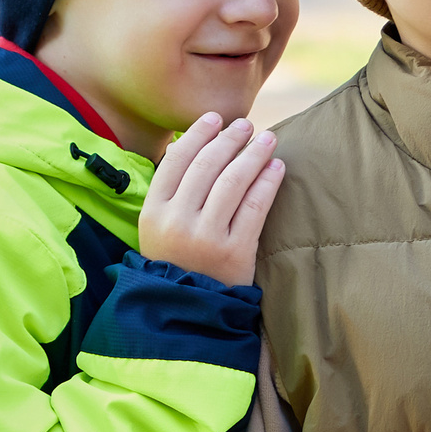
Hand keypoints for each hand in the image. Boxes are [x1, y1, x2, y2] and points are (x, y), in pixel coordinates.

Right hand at [136, 112, 283, 287]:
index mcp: (153, 213)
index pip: (176, 161)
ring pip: (233, 182)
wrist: (187, 312)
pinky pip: (256, 206)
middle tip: (246, 125)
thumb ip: (171, 189)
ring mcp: (206, 238)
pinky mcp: (235, 252)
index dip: (197, 134)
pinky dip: (268, 182)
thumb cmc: (176, 261)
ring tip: (268, 139)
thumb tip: (191, 140)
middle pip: (207, 166)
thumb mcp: (158, 228)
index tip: (215, 118)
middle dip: (229, 139)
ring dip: (253, 154)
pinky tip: (277, 167)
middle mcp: (177, 222)